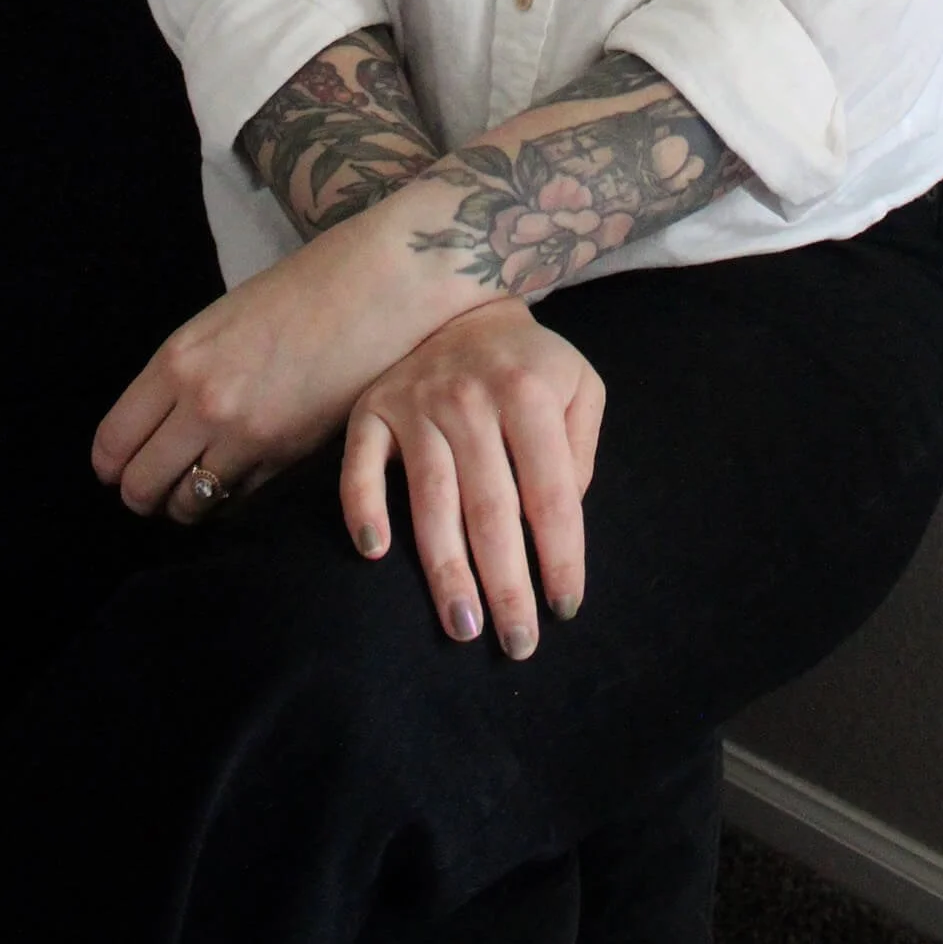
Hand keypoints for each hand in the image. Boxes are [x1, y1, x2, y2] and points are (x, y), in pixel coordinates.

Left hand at [93, 201, 472, 522]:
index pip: (112, 445)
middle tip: (161, 486)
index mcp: (176, 361)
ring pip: (188, 505)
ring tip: (203, 486)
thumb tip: (155, 429)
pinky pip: (238, 502)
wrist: (374, 287)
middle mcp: (202, 403)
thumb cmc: (298, 294)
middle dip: (145, 494)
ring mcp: (245, 434)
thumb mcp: (220, 323)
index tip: (123, 469)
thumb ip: (183, 376)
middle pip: (139, 487)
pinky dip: (233, 500)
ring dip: (189, 504)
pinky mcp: (287, 456)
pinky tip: (243, 477)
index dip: (112, 467)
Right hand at [340, 301, 604, 660]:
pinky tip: (373, 552)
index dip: (561, 556)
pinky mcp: (372, 412)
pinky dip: (364, 508)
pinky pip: (360, 467)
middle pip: (491, 510)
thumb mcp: (578, 384)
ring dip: (446, 570)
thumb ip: (582, 447)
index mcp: (529, 394)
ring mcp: (416, 406)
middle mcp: (470, 401)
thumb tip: (562, 515)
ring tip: (463, 627)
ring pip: (432, 502)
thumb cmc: (528, 362)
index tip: (565, 608)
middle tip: (518, 645)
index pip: (550, 493)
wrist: (459, 299)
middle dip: (506, 585)